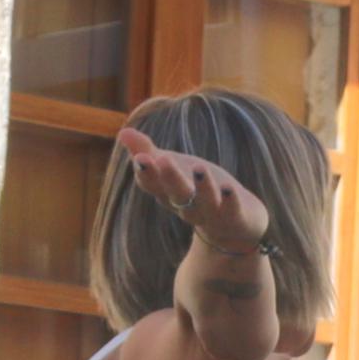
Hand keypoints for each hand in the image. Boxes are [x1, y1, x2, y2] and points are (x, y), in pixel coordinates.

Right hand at [115, 126, 268, 251]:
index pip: (154, 184)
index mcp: (169, 193)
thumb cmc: (195, 191)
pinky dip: (230, 200)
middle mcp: (187, 205)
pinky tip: (229, 187)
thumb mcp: (172, 170)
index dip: (147, 173)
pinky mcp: (235, 217)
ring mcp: (211, 213)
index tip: (140, 158)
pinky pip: (232, 210)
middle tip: (161, 159)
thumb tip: (123, 132)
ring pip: (204, 202)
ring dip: (202, 187)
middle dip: (169, 178)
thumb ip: (147, 152)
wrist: (233, 227)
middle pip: (176, 193)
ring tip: (199, 167)